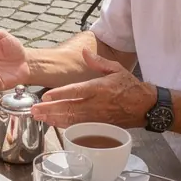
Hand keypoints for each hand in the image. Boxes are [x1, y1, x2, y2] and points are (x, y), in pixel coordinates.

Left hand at [34, 48, 154, 127]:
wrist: (146, 106)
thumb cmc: (130, 86)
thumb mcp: (116, 68)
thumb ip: (98, 61)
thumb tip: (84, 52)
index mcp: (99, 88)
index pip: (76, 91)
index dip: (60, 94)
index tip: (46, 96)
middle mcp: (96, 104)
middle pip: (69, 108)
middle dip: (50, 109)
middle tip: (35, 110)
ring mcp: (97, 118)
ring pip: (72, 120)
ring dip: (54, 119)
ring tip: (39, 117)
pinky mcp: (99, 127)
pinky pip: (79, 128)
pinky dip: (65, 126)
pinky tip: (54, 124)